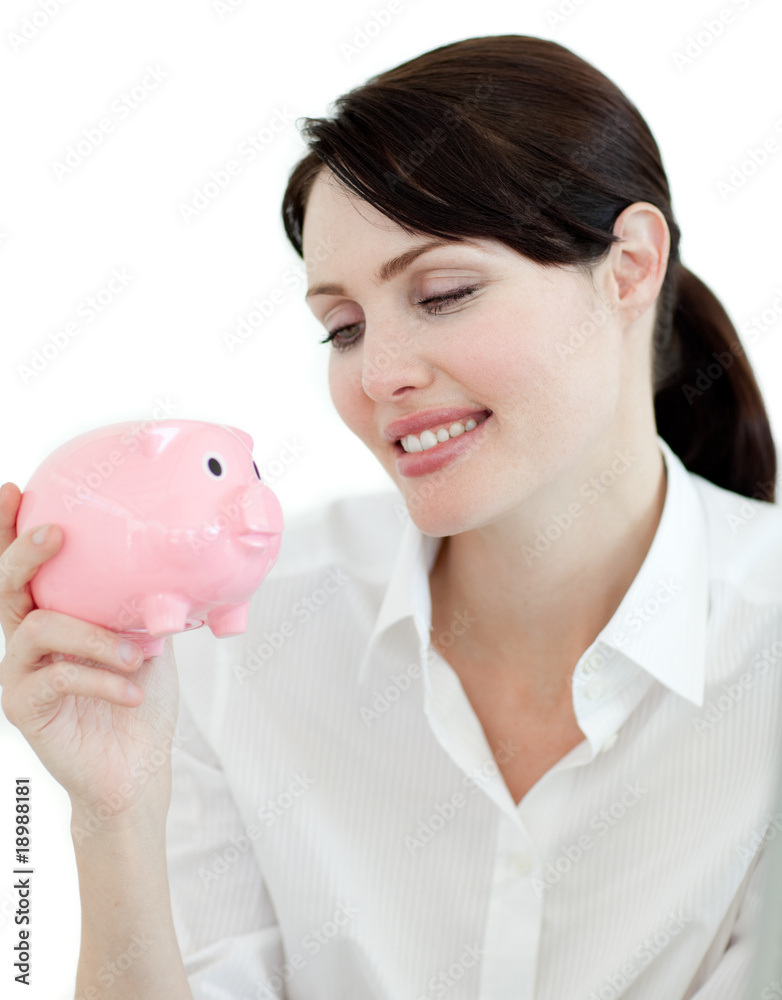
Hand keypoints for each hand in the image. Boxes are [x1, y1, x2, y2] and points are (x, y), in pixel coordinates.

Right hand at [0, 482, 180, 828]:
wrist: (137, 768)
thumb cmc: (139, 698)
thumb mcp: (149, 638)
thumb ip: (145, 602)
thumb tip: (175, 557)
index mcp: (54, 616)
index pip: (26, 567)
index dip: (9, 529)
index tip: (16, 489)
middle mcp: (28, 640)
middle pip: (8, 585)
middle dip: (25, 552)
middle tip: (55, 532)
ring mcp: (21, 673)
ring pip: (37, 628)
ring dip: (93, 636)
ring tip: (138, 654)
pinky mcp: (25, 707)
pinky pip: (56, 678)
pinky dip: (101, 680)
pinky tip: (133, 690)